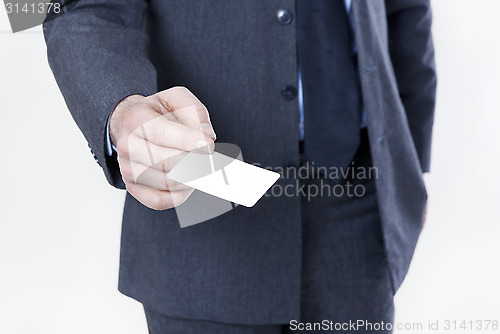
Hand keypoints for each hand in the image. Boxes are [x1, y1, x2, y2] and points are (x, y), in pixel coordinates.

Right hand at [110, 87, 216, 209]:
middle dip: (193, 162)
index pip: (161, 133)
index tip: (209, 145)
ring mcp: (127, 168)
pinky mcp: (133, 187)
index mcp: (135, 118)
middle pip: (164, 161)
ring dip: (191, 178)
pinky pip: (159, 201)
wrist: (134, 126)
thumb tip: (207, 136)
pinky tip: (189, 183)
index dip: (187, 141)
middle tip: (210, 160)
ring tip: (199, 168)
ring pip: (166, 182)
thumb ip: (195, 111)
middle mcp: (126, 145)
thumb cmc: (159, 113)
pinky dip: (180, 195)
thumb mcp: (176, 99)